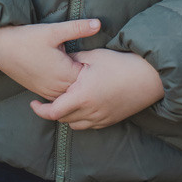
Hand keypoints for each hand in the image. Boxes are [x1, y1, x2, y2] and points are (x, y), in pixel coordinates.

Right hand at [0, 19, 100, 100]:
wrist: (0, 47)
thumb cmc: (28, 38)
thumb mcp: (54, 30)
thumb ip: (78, 28)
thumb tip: (99, 23)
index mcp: (64, 74)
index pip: (89, 79)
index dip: (97, 71)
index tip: (105, 62)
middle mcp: (56, 88)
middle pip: (81, 90)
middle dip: (90, 81)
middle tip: (102, 70)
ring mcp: (47, 91)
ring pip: (69, 95)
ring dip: (78, 87)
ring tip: (89, 77)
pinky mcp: (39, 91)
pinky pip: (59, 96)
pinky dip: (67, 91)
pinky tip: (71, 81)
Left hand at [30, 48, 163, 129]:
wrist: (148, 77)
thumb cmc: (121, 63)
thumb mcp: (94, 56)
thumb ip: (74, 60)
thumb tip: (61, 59)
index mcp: (82, 96)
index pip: (53, 111)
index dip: (40, 109)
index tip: (33, 103)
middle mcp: (89, 111)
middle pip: (62, 119)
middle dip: (52, 110)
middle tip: (48, 98)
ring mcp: (100, 118)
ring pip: (75, 125)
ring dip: (66, 116)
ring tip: (65, 101)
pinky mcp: (109, 120)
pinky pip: (88, 125)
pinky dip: (81, 118)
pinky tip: (82, 105)